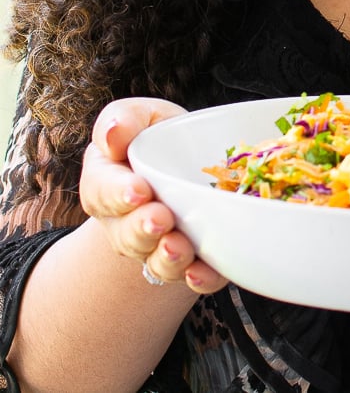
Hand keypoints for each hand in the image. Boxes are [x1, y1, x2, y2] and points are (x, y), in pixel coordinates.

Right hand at [80, 97, 227, 294]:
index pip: (102, 189)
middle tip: (160, 219)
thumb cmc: (160, 136)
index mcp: (106, 181)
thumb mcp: (143, 116)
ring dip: (166, 259)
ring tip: (180, 247)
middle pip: (125, 234)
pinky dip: (198, 278)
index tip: (139, 190)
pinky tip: (203, 273)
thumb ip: (125, 118)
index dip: (118, 193)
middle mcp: (123, 222)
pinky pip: (191, 276)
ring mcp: (154, 246)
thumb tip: (113, 132)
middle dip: (142, 229)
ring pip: (153, 261)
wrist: (189, 165)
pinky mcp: (188, 261)